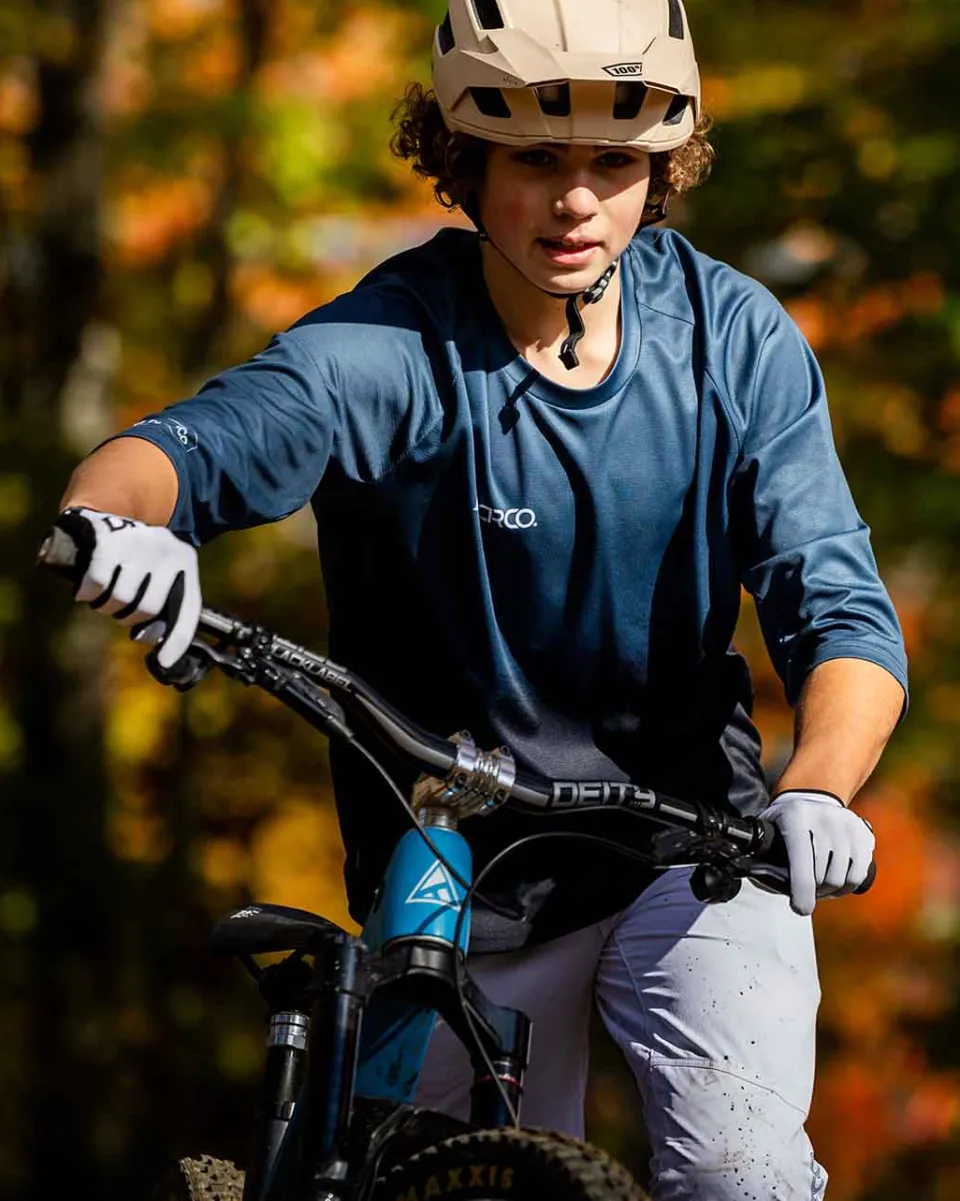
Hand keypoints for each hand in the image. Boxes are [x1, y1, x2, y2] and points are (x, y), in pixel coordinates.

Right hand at [56, 507, 200, 668]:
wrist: (107, 508)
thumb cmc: (136, 552)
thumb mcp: (160, 571)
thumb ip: (166, 606)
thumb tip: (158, 648)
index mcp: (183, 560)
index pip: (186, 608)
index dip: (176, 640)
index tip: (164, 662)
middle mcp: (165, 550)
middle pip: (146, 611)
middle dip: (128, 616)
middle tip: (119, 603)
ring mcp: (137, 545)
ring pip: (119, 600)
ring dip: (105, 605)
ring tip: (104, 592)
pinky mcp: (108, 542)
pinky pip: (96, 585)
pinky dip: (87, 593)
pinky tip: (86, 587)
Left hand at [761, 789, 874, 916]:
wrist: (812, 797)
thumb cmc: (785, 821)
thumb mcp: (768, 829)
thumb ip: (760, 855)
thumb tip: (761, 881)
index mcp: (795, 817)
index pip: (802, 863)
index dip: (802, 891)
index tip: (800, 909)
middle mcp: (824, 818)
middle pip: (823, 875)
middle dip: (813, 892)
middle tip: (805, 892)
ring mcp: (847, 825)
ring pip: (842, 878)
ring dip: (830, 891)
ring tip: (820, 888)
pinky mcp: (863, 833)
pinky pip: (859, 873)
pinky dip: (847, 886)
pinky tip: (837, 884)